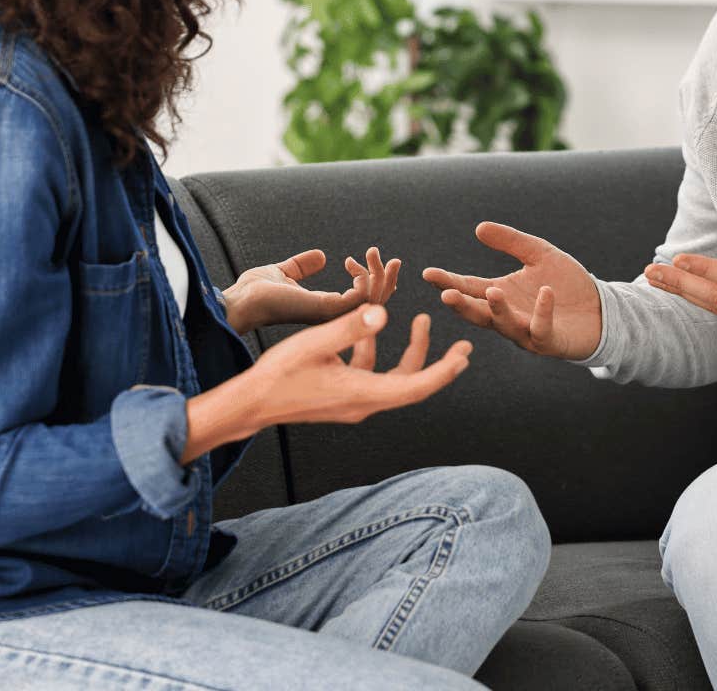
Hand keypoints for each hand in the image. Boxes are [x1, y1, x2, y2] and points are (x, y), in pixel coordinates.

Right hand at [181, 304, 470, 460]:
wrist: (252, 403)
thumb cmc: (279, 375)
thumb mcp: (315, 343)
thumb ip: (350, 327)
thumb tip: (383, 312)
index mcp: (364, 394)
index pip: (417, 386)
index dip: (444, 370)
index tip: (465, 353)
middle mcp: (364, 403)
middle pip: (413, 383)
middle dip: (438, 361)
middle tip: (462, 344)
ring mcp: (353, 401)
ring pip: (393, 378)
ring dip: (408, 352)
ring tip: (419, 321)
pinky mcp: (342, 396)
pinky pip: (370, 375)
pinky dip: (376, 352)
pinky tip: (369, 327)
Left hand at [222, 247, 399, 334]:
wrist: (238, 300)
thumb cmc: (254, 292)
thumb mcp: (283, 273)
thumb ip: (302, 266)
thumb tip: (321, 256)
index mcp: (323, 308)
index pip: (360, 302)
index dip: (369, 281)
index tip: (354, 260)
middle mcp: (330, 315)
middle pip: (374, 304)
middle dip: (387, 281)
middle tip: (391, 259)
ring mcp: (329, 315)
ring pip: (373, 301)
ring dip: (381, 277)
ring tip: (375, 255)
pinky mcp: (325, 310)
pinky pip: (361, 299)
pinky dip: (367, 280)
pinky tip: (358, 265)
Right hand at [422, 221, 602, 360]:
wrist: (600, 308)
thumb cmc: (567, 284)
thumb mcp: (539, 255)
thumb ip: (511, 242)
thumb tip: (479, 228)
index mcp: (500, 295)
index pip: (468, 288)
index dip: (448, 282)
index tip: (428, 273)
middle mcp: (508, 316)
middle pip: (479, 313)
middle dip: (462, 305)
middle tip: (446, 295)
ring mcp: (527, 331)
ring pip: (506, 325)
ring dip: (498, 309)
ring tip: (492, 291)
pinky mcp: (550, 340)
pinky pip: (542, 328)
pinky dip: (542, 312)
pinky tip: (545, 293)